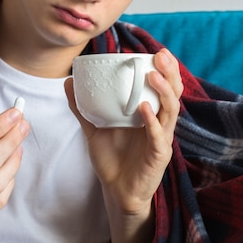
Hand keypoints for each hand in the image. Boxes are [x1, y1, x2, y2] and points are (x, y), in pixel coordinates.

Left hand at [65, 48, 181, 242]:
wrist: (115, 190)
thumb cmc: (111, 157)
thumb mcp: (94, 127)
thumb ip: (82, 106)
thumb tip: (69, 81)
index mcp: (149, 112)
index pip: (163, 86)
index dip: (165, 69)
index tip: (158, 51)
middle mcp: (160, 122)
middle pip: (173, 93)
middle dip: (170, 73)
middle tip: (162, 56)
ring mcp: (161, 138)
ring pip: (171, 110)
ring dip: (163, 92)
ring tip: (152, 76)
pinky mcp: (158, 155)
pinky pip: (158, 136)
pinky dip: (152, 122)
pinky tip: (144, 109)